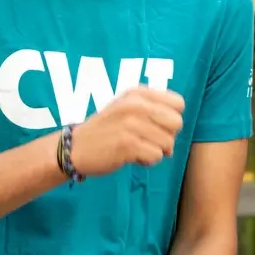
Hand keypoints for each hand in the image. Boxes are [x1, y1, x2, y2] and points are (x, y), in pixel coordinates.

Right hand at [67, 87, 184, 177]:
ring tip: (137, 149)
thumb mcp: (126, 108)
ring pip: (168, 143)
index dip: (171, 118)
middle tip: (148, 140)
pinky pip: (156, 156)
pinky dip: (147, 161)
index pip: (178, 104)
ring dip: (155, 151)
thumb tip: (174, 136)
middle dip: (167, 136)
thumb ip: (153, 112)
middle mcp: (135, 105)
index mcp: (138, 93)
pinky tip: (132, 157)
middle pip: (176, 123)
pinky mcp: (127, 145)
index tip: (155, 125)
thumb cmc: (106, 130)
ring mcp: (131, 125)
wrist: (76, 148)